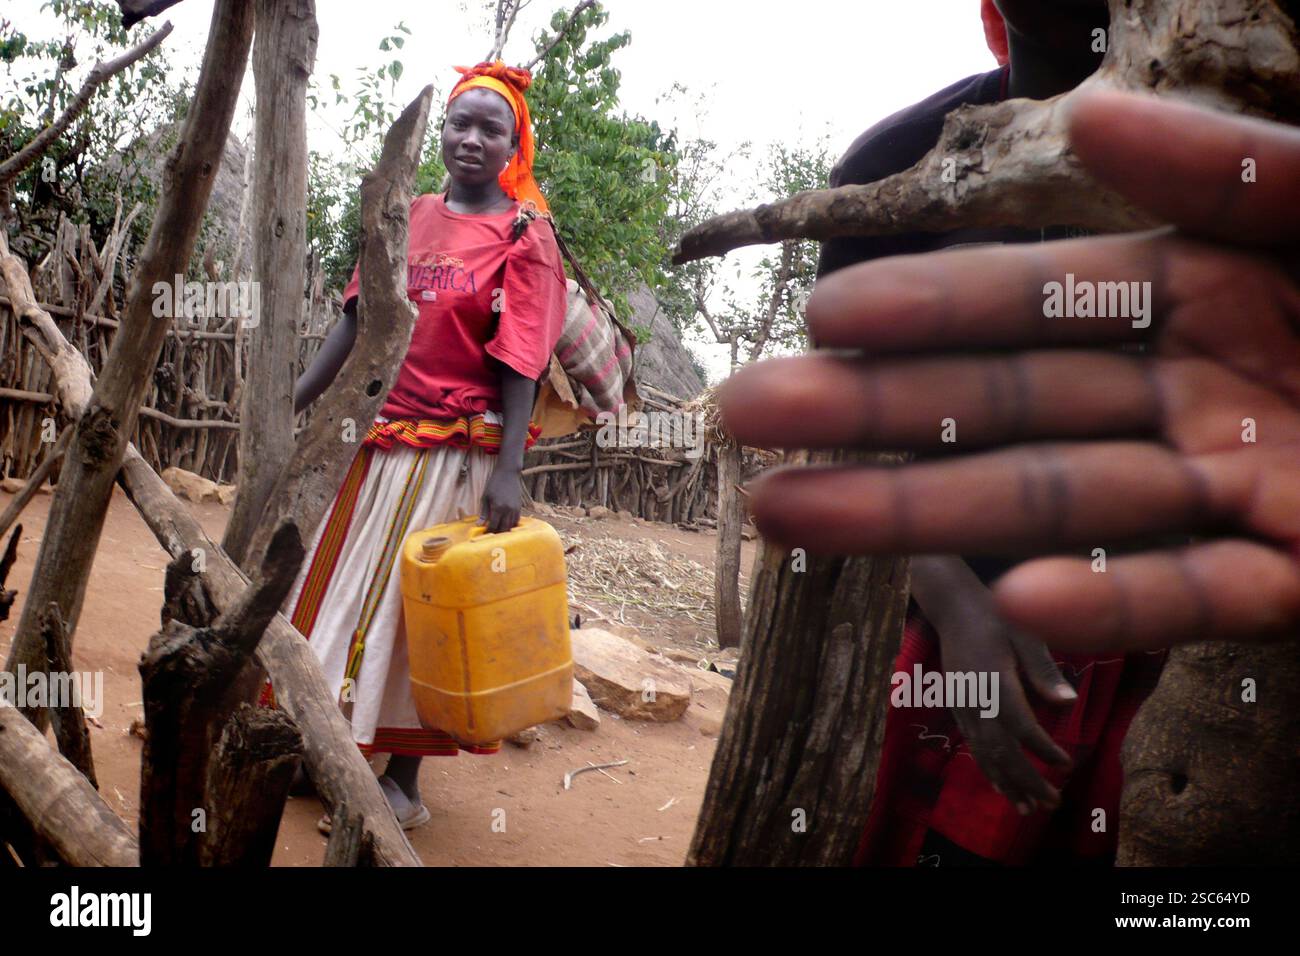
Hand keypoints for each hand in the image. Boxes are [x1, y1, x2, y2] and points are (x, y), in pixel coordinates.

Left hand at [479, 464, 521, 532]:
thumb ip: (483, 512)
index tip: (483, 534)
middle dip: (496, 533)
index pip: (493, 525)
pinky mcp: (519, 507)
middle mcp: (508, 510)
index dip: (488, 531)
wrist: (508, 473)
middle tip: (490, 535)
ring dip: (504, 531)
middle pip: (503, 528)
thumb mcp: (485, 497)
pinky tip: (506, 526)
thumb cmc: (494, 483)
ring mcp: (515, 509)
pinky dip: (512, 525)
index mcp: (498, 507)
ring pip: (511, 526)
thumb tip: (479, 525)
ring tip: (498, 532)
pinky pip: (517, 520)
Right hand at [721, 90, 1299, 652]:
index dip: (931, 306)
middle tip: (745, 419)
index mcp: (1203, 288)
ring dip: (930, 516)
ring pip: (1063, 507)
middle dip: (876, 417)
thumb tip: (1087, 114)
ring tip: (791, 516)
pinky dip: (1112, 605)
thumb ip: (1228, 165)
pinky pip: (1193, 597)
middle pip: (1010, 409)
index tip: (824, 314)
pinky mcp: (1296, 576)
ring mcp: (1236, 490)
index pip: (1039, 301)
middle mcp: (1193, 392)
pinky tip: (1019, 601)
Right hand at [910, 556, 1073, 813]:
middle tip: (1051, 804)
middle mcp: (975, 699)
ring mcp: (963, 705)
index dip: (1043, 749)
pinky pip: (974, 746)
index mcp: (994, 680)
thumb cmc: (996, 617)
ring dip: (1006, 783)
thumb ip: (1044, 670)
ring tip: (1027, 809)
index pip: (1020, 725)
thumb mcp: (1025, 635)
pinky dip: (988, 769)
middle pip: (999, 750)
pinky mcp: (959, 707)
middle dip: (1025, 780)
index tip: (1066, 764)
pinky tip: (1002, 786)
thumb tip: (1071, 704)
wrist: (953, 608)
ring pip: (983, 753)